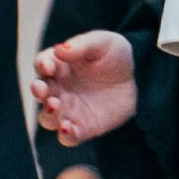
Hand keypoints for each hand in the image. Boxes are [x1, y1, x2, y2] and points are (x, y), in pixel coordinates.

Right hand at [31, 30, 137, 147]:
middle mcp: (59, 88)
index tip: (49, 67)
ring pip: (48, 117)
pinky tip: (68, 129)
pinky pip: (68, 137)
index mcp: (59, 65)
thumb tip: (59, 50)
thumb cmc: (115, 55)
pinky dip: (65, 135)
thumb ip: (81, 45)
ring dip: (48, 115)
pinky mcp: (83, 128)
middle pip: (39, 93)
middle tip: (43, 90)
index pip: (42, 64)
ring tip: (56, 107)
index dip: (42, 65)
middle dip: (38, 91)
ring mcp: (69, 109)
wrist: (140, 78)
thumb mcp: (102, 42)